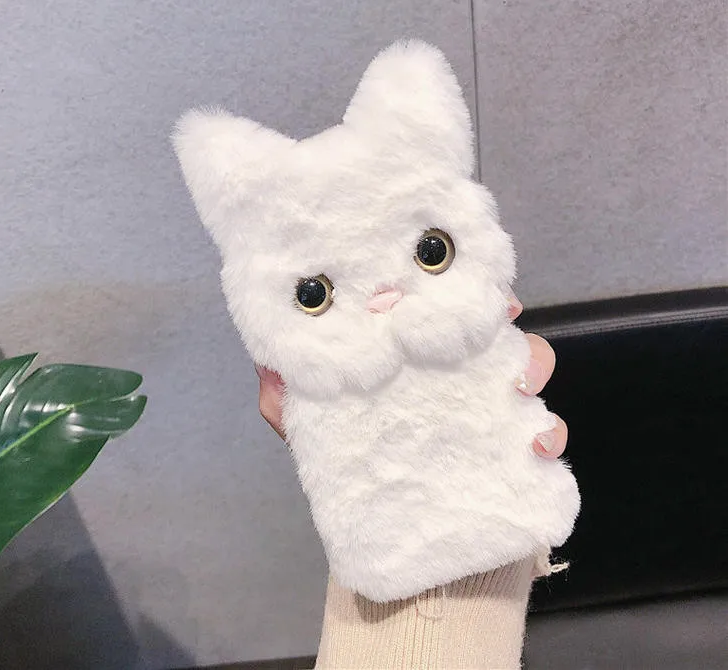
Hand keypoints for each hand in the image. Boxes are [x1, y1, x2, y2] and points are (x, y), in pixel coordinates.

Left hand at [256, 290, 567, 458]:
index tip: (462, 285)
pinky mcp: (509, 457)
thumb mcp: (310, 429)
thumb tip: (267, 362)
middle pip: (495, 336)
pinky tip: (538, 447)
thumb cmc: (352, 465)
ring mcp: (487, 415)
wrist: (387, 531)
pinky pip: (543, 440)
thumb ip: (285, 399)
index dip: (459, 292)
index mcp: (416, 362)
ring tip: (521, 392)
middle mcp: (456, 379)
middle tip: (502, 325)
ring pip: (528, 375)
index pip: (443, 314)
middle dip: (502, 321)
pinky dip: (549, 439)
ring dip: (534, 374)